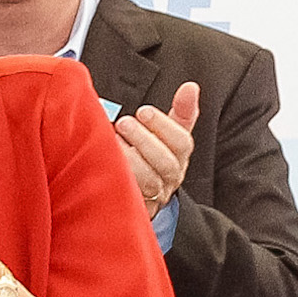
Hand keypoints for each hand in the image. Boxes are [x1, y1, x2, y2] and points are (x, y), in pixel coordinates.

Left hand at [116, 83, 201, 214]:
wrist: (146, 194)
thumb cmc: (155, 155)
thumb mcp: (170, 132)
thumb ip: (182, 110)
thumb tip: (191, 87)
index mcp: (179, 156)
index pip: (181, 142)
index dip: (163, 126)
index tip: (143, 111)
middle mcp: (170, 178)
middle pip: (166, 163)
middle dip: (144, 140)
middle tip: (124, 123)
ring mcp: (156, 196)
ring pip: (150, 182)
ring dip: (131, 160)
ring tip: (113, 142)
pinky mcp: (139, 209)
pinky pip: (132, 198)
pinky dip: (120, 180)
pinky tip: (107, 165)